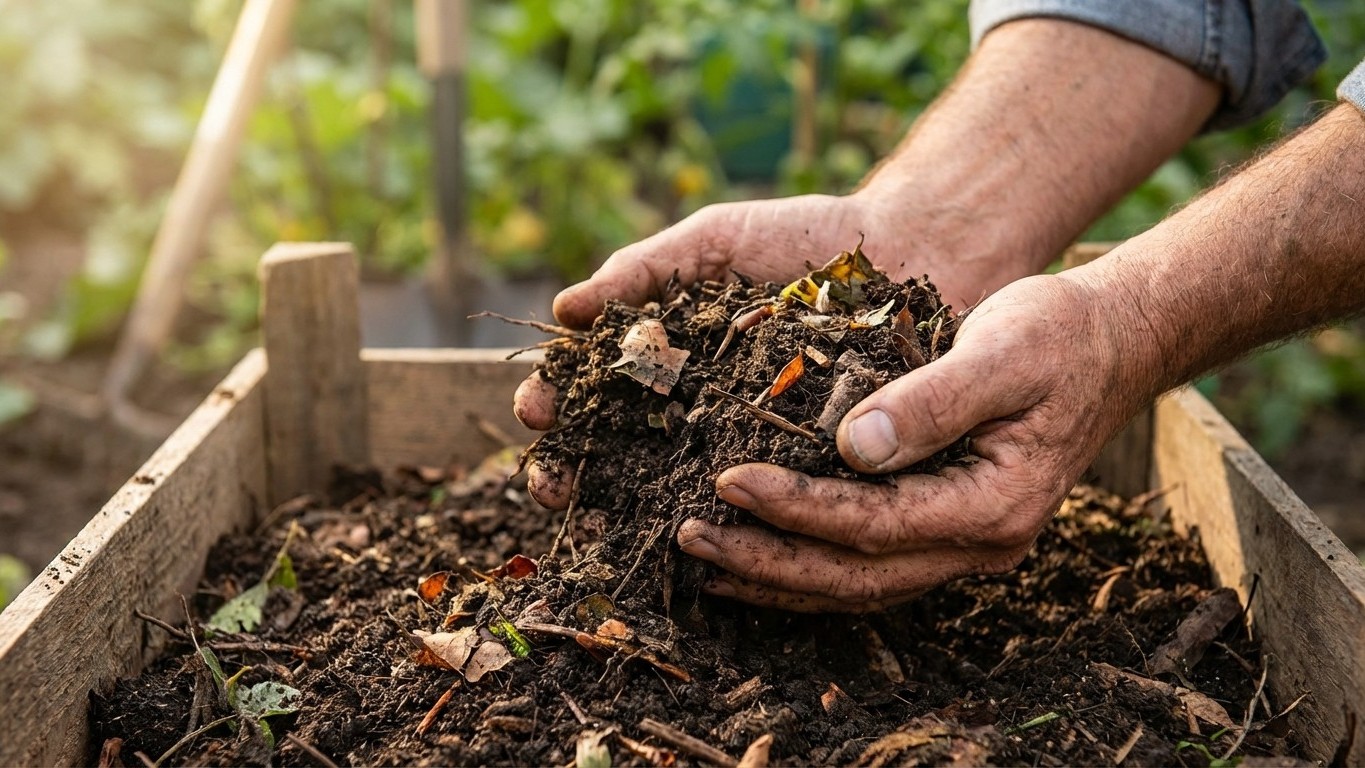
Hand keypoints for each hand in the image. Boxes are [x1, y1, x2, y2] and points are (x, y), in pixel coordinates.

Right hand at [514, 192, 1010, 508]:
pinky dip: (719, 517)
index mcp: (667, 353)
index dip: (557, 401)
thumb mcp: (715, 240)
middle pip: (619, 448)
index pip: (593, 386)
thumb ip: (643, 269)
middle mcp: (697, 406)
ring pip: (676, 485)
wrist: (908, 251)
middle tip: (551, 485)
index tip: (536, 410)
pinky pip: (756, 498)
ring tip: (600, 519)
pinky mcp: (800, 466)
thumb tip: (563, 310)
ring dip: (630, 507)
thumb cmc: (804, 238)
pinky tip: (686, 532)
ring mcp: (746, 440)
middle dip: (576, 469)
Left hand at [674, 272, 1154, 611]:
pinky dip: (808, 565)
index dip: (794, 508)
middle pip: (854, 574)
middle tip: (689, 537)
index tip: (726, 480)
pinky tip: (759, 554)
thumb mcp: (1003, 352)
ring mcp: (965, 545)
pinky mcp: (946, 528)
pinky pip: (868, 565)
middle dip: (767, 560)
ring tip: (705, 561)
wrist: (1110, 344)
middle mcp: (979, 543)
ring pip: (858, 585)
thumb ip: (933, 402)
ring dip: (779, 576)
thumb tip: (853, 447)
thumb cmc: (1058, 336)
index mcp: (992, 505)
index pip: (872, 523)